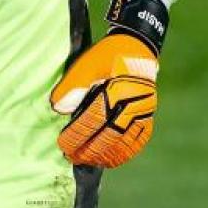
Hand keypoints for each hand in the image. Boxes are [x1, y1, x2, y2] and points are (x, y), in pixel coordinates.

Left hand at [49, 33, 158, 167]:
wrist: (137, 46)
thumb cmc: (108, 54)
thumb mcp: (87, 63)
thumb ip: (73, 85)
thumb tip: (58, 108)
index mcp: (116, 90)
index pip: (93, 121)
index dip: (77, 136)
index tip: (63, 145)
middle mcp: (133, 104)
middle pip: (109, 136)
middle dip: (89, 150)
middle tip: (72, 158)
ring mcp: (144, 111)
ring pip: (125, 142)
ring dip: (106, 155)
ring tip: (90, 162)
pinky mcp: (149, 114)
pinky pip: (139, 139)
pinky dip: (126, 152)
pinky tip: (113, 158)